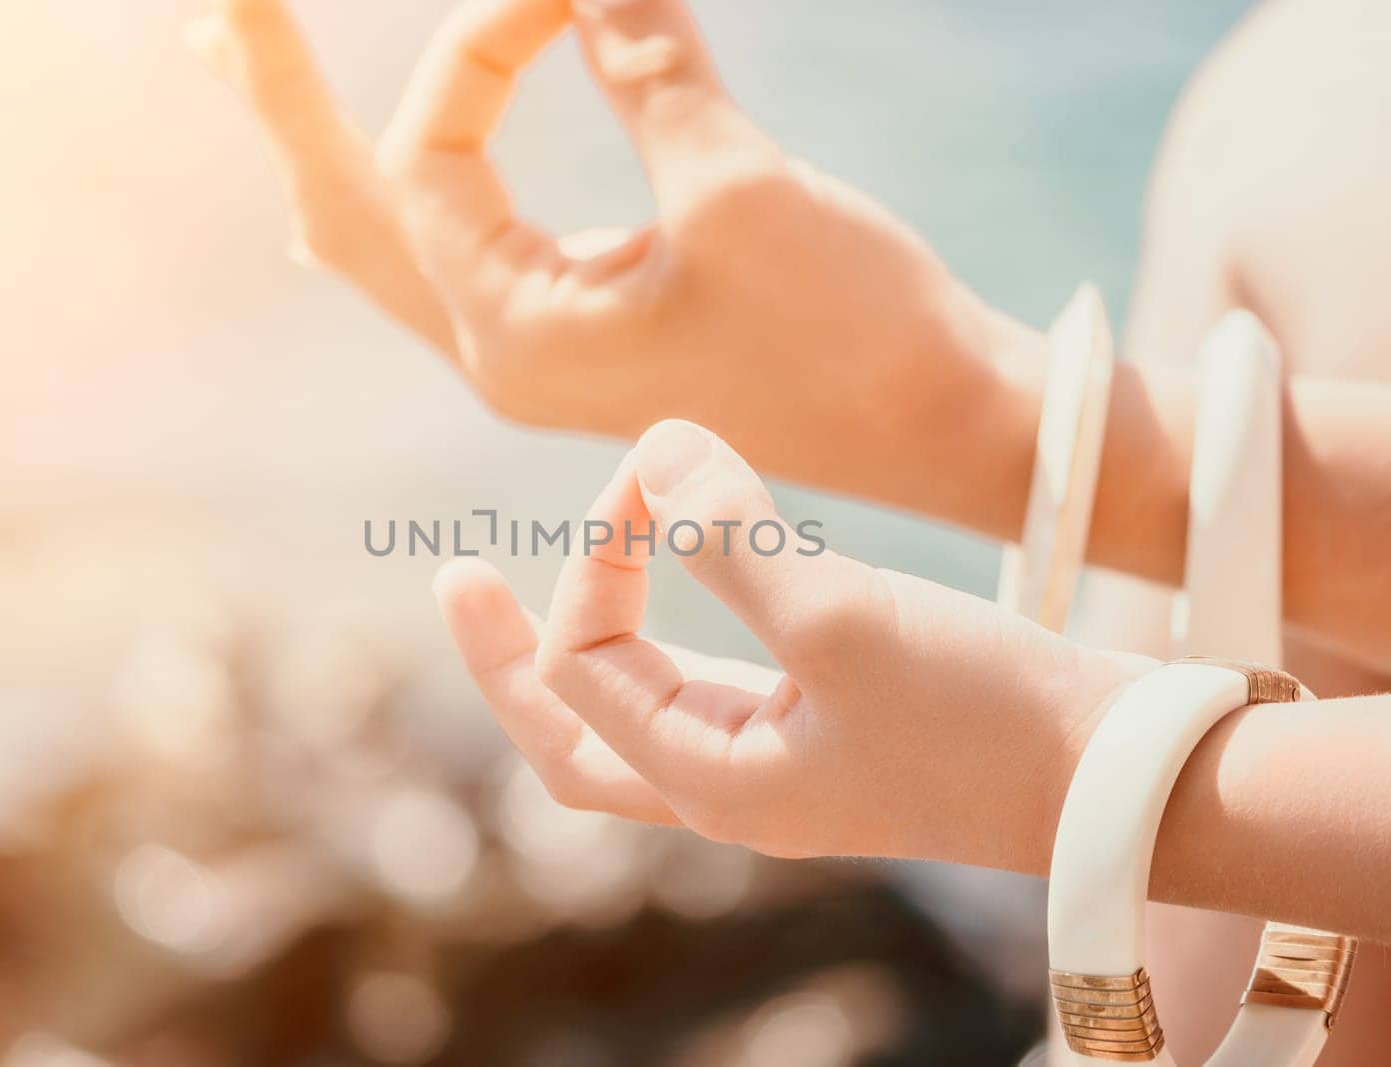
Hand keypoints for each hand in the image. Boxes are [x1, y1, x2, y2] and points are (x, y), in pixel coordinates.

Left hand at [191, 0, 1032, 501]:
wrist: (947, 428)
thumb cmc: (857, 335)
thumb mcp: (741, 186)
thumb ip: (643, 56)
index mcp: (516, 339)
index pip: (431, 158)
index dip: (481, 43)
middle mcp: (504, 354)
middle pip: (349, 217)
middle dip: (283, 107)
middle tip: (216, 13)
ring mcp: (543, 349)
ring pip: (394, 244)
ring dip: (326, 149)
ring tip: (245, 59)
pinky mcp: (593, 330)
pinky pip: (464, 253)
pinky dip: (417, 186)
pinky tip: (381, 160)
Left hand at [436, 419, 1141, 868]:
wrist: (1119, 778)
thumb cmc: (985, 719)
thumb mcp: (848, 623)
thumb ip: (736, 539)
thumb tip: (654, 451)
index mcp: (707, 780)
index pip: (583, 662)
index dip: (595, 555)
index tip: (655, 471)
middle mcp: (724, 786)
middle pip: (569, 737)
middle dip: (508, 658)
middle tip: (459, 583)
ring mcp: (773, 764)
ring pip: (633, 715)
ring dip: (587, 640)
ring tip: (569, 562)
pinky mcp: (824, 731)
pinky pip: (704, 685)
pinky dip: (669, 630)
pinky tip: (678, 576)